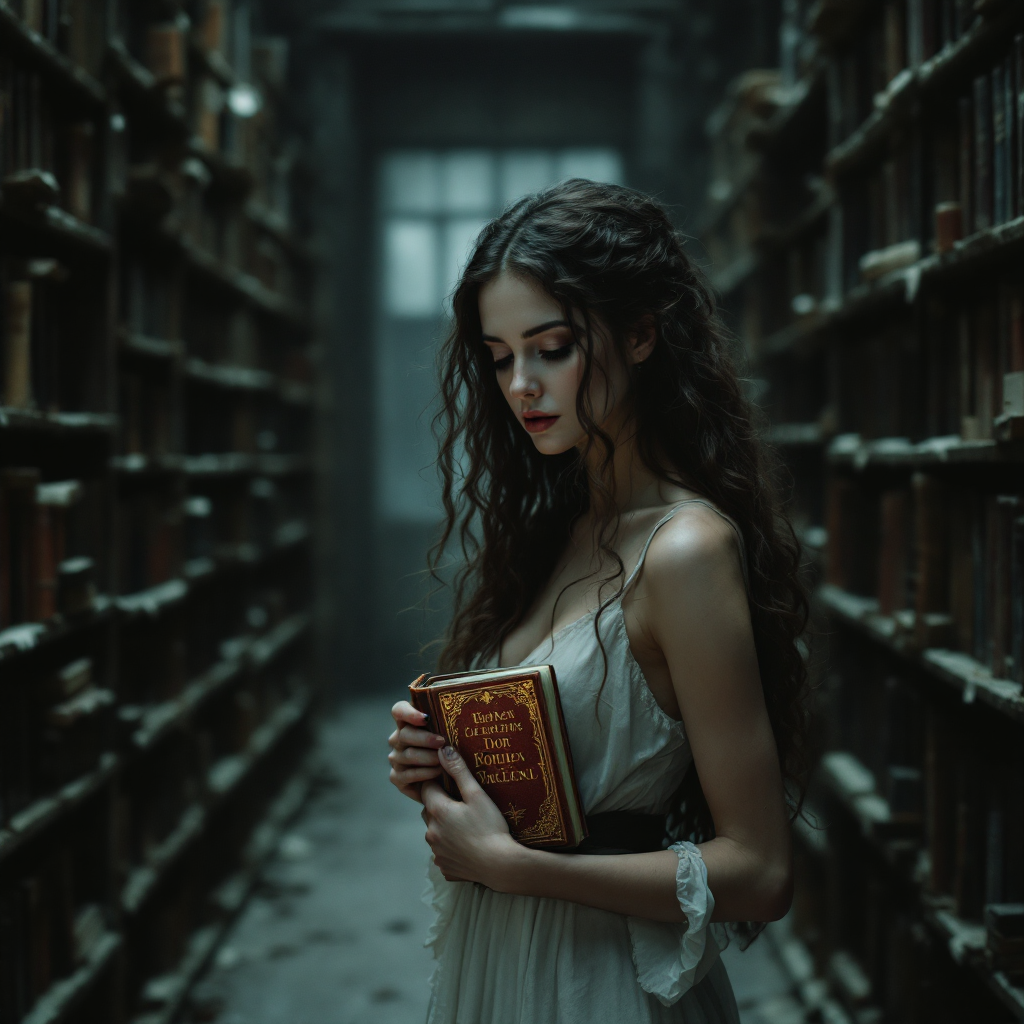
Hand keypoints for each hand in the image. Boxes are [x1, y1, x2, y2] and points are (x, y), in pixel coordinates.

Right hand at [389, 700, 445, 801]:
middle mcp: (398, 738)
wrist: (449, 781)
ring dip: (428, 757)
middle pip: (404, 733)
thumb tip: (466, 701)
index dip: (409, 712)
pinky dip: (424, 773)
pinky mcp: (396, 777)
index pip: (399, 710)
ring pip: (408, 754)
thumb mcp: (452, 733)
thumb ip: (451, 719)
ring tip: (445, 760)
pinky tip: (438, 772)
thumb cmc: (452, 751)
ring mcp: (396, 758)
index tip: (426, 718)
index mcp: (409, 722)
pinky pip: (407, 774)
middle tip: (442, 742)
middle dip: (425, 738)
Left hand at [421, 746, 524, 888]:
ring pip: (435, 832)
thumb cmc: (490, 827)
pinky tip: (467, 844)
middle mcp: (431, 832)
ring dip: (444, 826)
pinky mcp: (444, 867)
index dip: (437, 782)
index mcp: (438, 811)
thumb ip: (458, 771)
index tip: (450, 782)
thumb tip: (443, 750)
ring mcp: (437, 852)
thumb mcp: (477, 795)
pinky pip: (443, 852)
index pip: (426, 788)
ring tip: (466, 825)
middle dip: (440, 804)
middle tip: (461, 803)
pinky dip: (450, 846)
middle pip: (429, 810)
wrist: (500, 864)